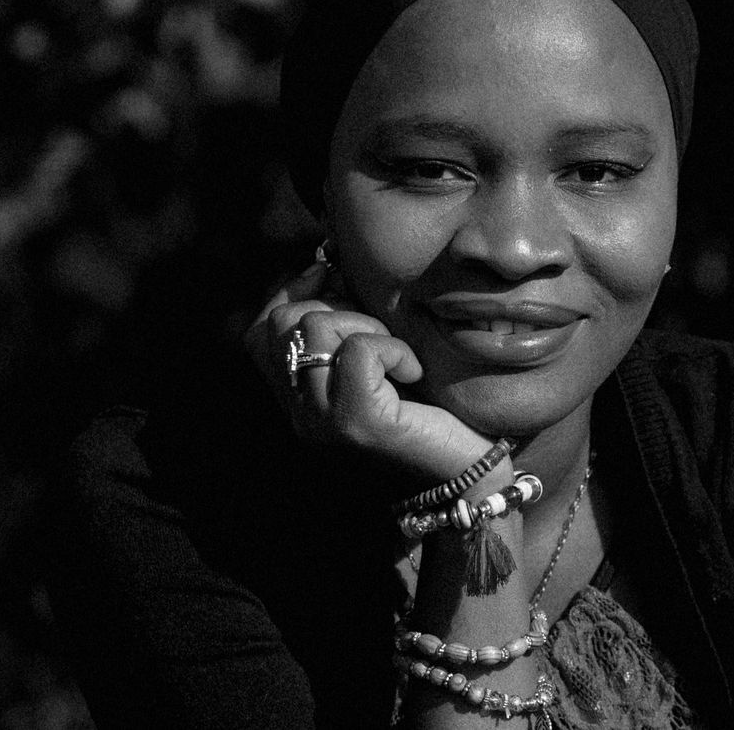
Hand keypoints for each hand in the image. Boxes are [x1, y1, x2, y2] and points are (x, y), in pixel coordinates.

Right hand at [244, 263, 492, 480]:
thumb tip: (326, 262)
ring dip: (367, 327)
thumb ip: (345, 318)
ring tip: (397, 357)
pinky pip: (358, 351)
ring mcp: (322, 422)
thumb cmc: (433, 406)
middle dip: (338, 309)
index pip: (260, 333)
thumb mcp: (379, 354)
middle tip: (381, 337)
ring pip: (317, 329)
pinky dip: (393, 349)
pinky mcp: (358, 424)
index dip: (294, 295)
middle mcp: (299, 416)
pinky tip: (413, 371)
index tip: (336, 285)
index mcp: (298, 400)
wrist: (472, 470)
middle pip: (285, 322)